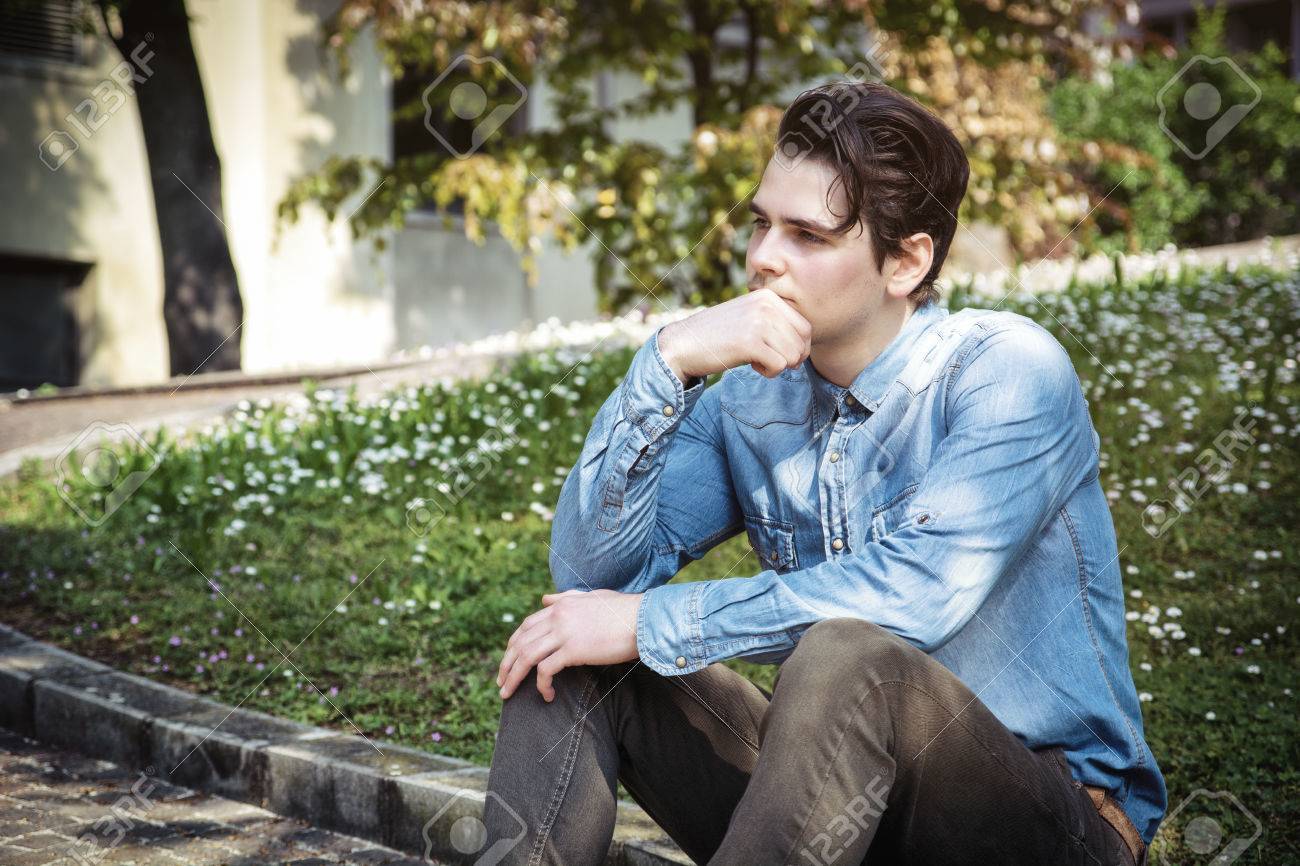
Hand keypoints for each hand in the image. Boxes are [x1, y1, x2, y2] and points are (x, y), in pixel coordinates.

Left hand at [496, 589, 642, 701]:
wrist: (643, 619)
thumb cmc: (622, 610)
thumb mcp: (591, 597)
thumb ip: (566, 598)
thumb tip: (545, 598)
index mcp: (560, 605)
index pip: (526, 626)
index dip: (513, 645)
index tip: (508, 661)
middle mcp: (557, 616)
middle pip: (520, 641)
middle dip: (506, 664)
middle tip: (501, 682)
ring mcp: (564, 633)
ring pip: (526, 656)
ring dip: (514, 677)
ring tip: (508, 693)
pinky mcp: (574, 650)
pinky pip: (546, 670)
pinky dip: (541, 685)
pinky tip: (547, 695)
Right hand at [657, 288, 811, 380]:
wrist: (684, 343)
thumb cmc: (718, 335)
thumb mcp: (749, 317)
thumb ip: (775, 322)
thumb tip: (805, 346)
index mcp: (768, 297)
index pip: (806, 327)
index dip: (799, 348)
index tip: (781, 355)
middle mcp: (766, 305)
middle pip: (802, 343)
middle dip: (791, 359)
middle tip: (768, 360)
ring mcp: (758, 322)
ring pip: (794, 355)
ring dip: (778, 366)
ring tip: (757, 361)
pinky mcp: (750, 342)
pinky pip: (780, 365)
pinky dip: (769, 373)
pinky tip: (752, 366)